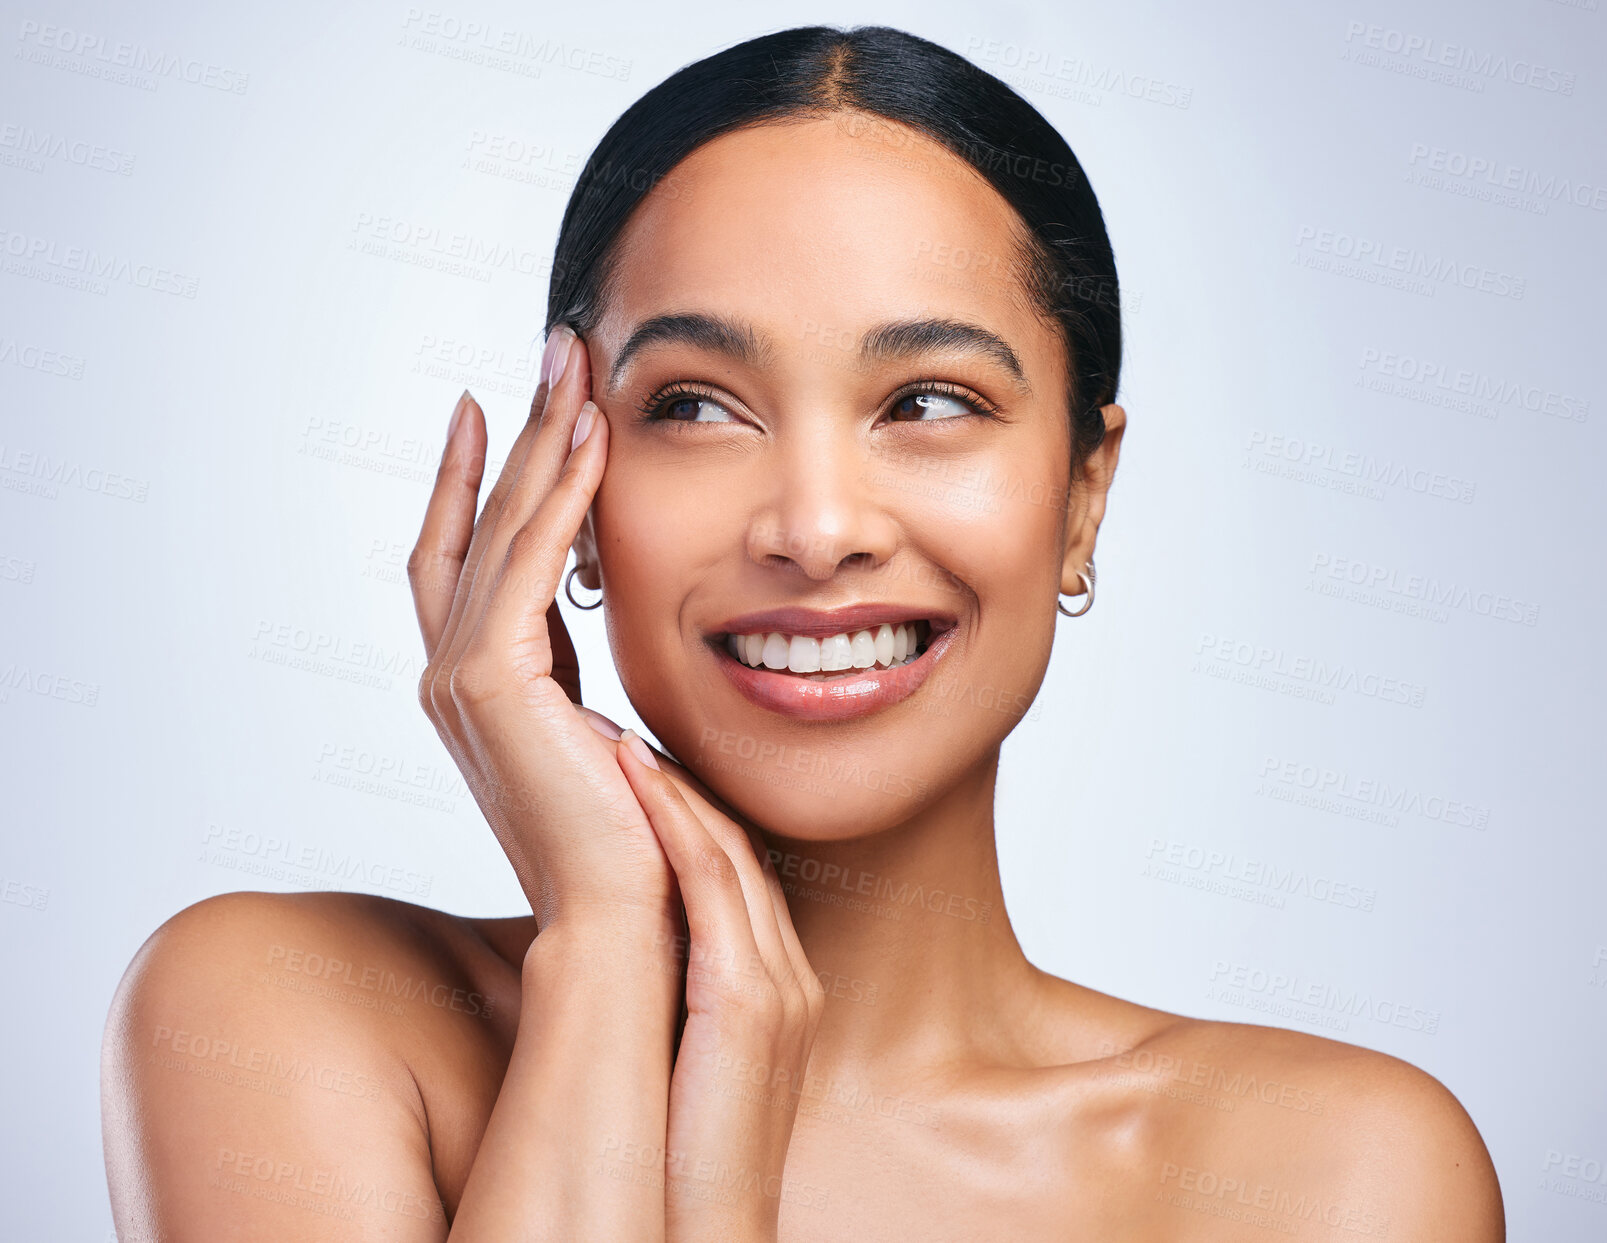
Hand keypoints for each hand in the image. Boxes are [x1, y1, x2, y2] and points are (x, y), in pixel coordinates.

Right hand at [408, 329, 673, 930]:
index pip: (470, 557)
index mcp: (486, 688)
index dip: (484, 479)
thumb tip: (623, 654)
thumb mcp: (610, 737)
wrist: (625, 920)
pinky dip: (555, 497)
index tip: (510, 406)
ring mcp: (460, 681)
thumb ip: (594, 687)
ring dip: (537, 442)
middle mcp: (454, 676)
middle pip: (478, 522)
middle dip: (519, 432)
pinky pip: (523, 564)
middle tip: (556, 349)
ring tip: (571, 364)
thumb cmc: (637, 843)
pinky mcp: (487, 685)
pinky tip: (593, 439)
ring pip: (496, 529)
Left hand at [614, 731, 824, 1241]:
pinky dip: (675, 823)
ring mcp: (778, 989)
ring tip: (611, 735)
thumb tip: (605, 954)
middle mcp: (785, 978)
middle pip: (736, 849)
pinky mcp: (753, 1006)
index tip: (618, 763)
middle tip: (610, 729)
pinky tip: (632, 777)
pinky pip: (716, 888)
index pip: (728, 875)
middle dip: (677, 784)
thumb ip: (659, 1002)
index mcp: (768, 991)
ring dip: (671, 787)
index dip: (675, 812)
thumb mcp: (668, 1063)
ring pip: (729, 853)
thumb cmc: (668, 1171)